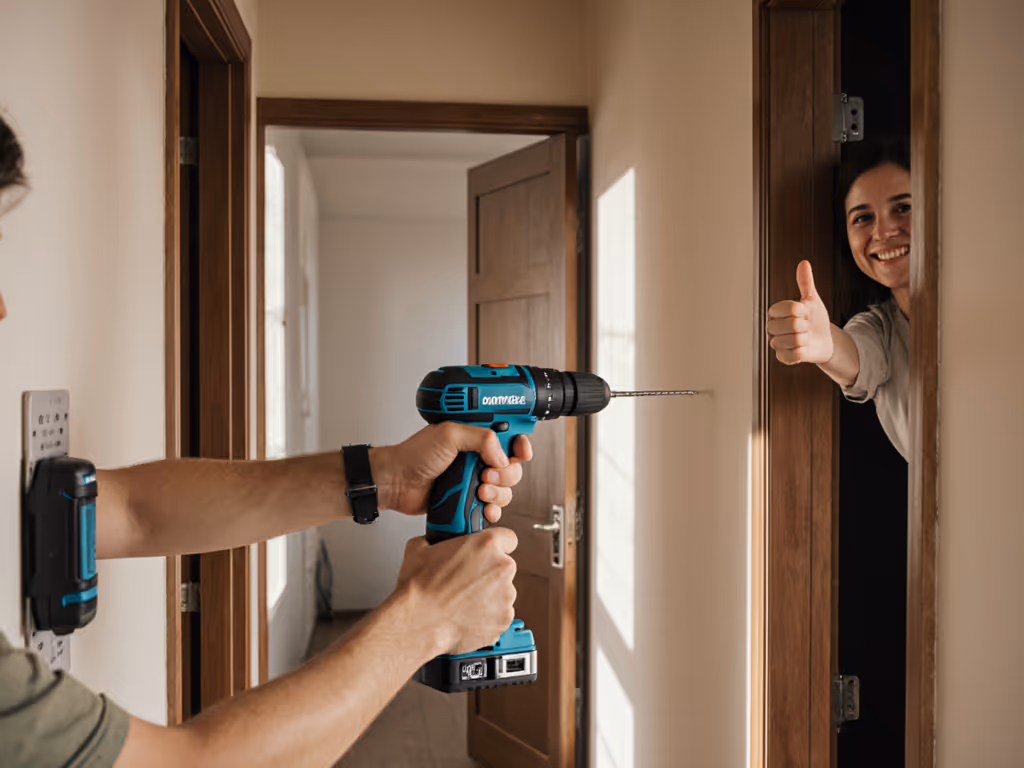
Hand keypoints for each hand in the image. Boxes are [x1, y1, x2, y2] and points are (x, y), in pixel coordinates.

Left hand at [370, 424, 532, 522]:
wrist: (396, 483)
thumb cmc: (414, 455)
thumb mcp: (448, 435)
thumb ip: (480, 438)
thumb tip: (502, 454)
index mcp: (475, 437)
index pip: (510, 438)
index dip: (520, 446)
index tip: (521, 452)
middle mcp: (477, 458)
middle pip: (512, 467)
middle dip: (506, 474)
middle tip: (487, 474)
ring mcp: (474, 480)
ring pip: (505, 490)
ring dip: (498, 493)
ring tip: (479, 491)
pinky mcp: (468, 500)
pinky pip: (492, 508)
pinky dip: (492, 510)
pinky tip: (483, 507)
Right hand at [396, 528, 517, 655]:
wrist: (417, 622)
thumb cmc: (420, 588)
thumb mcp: (420, 548)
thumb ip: (437, 540)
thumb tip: (434, 542)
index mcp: (487, 544)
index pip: (508, 538)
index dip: (498, 545)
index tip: (489, 553)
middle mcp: (501, 567)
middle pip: (504, 566)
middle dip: (489, 572)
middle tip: (466, 581)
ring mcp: (506, 595)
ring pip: (503, 591)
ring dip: (489, 595)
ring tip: (463, 601)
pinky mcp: (504, 619)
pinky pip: (500, 614)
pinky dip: (488, 616)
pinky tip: (467, 615)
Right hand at [767, 260, 833, 364]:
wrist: (823, 340)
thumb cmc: (815, 319)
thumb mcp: (812, 300)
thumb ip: (805, 283)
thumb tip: (803, 263)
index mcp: (775, 312)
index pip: (789, 308)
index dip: (801, 311)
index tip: (804, 312)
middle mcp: (771, 327)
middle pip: (792, 325)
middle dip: (805, 326)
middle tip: (806, 326)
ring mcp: (776, 343)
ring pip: (795, 341)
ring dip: (806, 339)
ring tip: (805, 338)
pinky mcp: (782, 357)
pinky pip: (795, 354)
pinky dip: (804, 352)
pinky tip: (803, 349)